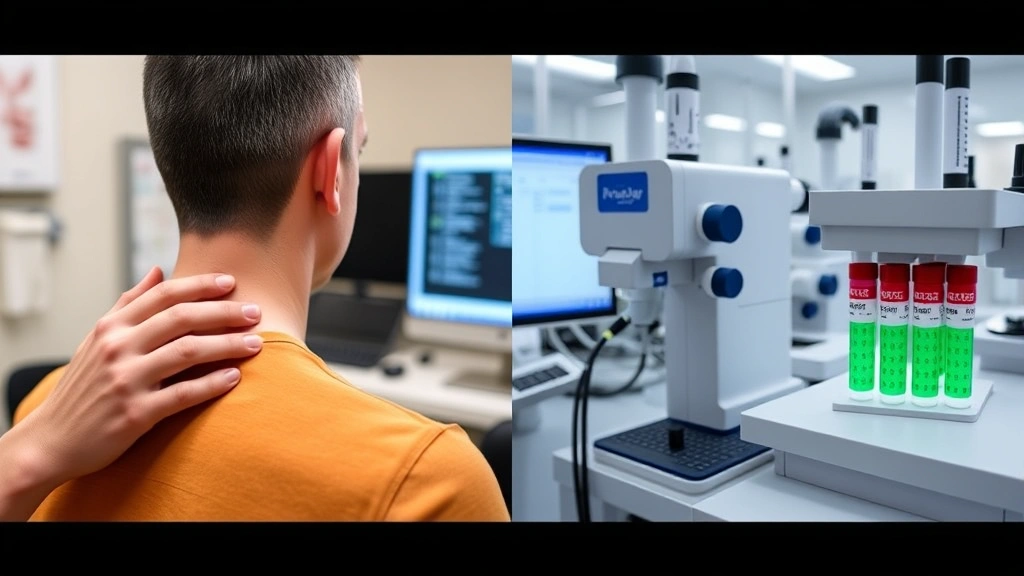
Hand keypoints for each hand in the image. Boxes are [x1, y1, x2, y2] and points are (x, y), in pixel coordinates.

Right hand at [0, 266, 263, 519]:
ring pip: (187, 352)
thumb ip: (130, 304)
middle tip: (257, 312)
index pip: (164, 295)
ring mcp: (126, 380)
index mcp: (111, 327)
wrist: (52, 439)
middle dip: (225, 312)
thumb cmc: (84, 385)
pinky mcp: (134, 414)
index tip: (232, 282)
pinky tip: (236, 378)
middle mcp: (117, 348)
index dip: (201, 285)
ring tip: (256, 344)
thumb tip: (158, 270)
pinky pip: (182, 395)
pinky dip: (212, 384)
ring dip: (227, 345)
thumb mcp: (99, 339)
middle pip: (181, 318)